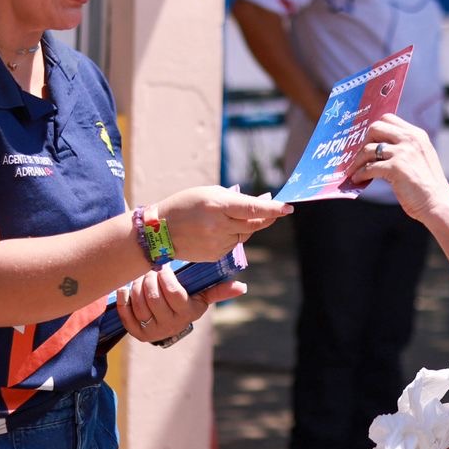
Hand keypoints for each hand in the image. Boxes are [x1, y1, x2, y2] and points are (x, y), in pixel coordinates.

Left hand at [115, 268, 248, 343]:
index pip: (173, 293)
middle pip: (153, 296)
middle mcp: (170, 326)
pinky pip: (125, 312)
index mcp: (187, 314)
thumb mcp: (202, 297)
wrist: (168, 325)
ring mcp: (152, 332)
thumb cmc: (186, 303)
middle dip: (149, 278)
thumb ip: (219, 291)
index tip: (163, 267)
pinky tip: (127, 289)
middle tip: (150, 271)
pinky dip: (123, 297)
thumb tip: (242, 287)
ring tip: (141, 279)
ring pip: (139, 302)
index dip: (165, 277)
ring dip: (136, 285)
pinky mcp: (137, 333)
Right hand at [153, 185, 290, 261]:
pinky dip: (232, 235)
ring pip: (246, 234)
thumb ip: (238, 198)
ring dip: (245, 225)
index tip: (289, 208)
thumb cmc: (186, 205)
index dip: (273, 209)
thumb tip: (265, 200)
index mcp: (217, 206)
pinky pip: (234, 244)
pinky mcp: (216, 256)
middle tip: (275, 208)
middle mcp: (219, 226)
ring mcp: (218, 243)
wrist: (160, 231)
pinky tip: (216, 230)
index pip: (252, 209)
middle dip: (267, 215)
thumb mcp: (210, 193)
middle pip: (255, 223)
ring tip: (224, 217)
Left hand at [355, 115, 448, 224]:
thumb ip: (405, 148)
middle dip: (363, 141)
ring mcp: (403, 152)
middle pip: (375, 128)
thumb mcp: (420, 157)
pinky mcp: (396, 168)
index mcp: (416, 134)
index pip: (388, 118)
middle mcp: (410, 139)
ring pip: (368, 148)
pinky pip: (369, 167)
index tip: (367, 141)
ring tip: (354, 170)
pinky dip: (360, 174)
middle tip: (360, 155)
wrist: (437, 203)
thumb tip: (377, 148)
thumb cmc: (427, 185)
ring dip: (357, 161)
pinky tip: (358, 180)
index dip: (374, 129)